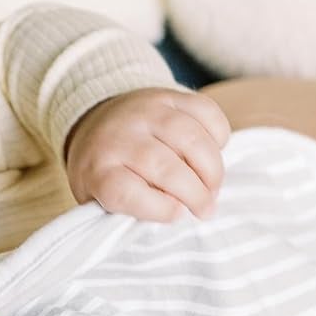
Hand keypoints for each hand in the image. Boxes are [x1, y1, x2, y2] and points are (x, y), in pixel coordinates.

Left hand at [64, 87, 229, 221]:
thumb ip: (127, 214)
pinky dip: (218, 135)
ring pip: (190, 137)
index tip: (176, 214)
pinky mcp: (168, 96)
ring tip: (213, 187)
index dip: (158, 209)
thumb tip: (171, 219)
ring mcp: (145, 112)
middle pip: (165, 167)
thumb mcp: (100, 200)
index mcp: (98, 170)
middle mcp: (119, 137)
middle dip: (196, 194)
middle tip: (205, 210)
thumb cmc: (106, 172)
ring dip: (212, 169)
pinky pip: (205, 110)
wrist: (96, 121)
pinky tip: (213, 152)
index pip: (125, 192)